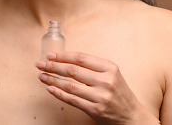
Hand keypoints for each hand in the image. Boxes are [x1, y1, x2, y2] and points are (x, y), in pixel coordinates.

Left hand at [36, 52, 157, 123]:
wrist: (131, 117)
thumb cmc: (119, 93)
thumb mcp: (112, 75)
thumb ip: (94, 68)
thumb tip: (67, 61)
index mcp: (110, 68)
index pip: (82, 58)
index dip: (64, 56)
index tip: (51, 55)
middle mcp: (106, 81)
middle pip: (73, 70)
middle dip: (53, 66)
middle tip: (40, 64)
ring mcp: (101, 96)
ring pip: (70, 86)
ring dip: (53, 80)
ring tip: (42, 76)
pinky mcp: (95, 110)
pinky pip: (72, 100)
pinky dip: (59, 94)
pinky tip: (50, 89)